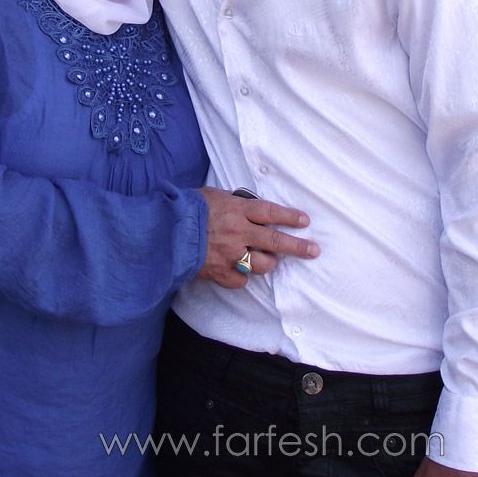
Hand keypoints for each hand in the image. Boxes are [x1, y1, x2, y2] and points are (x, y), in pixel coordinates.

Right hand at [195, 187, 319, 288]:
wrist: (163, 232)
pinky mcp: (219, 272)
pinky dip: (243, 277)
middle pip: (275, 241)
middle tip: (313, 251)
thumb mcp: (211, 195)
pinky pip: (240, 280)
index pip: (270, 212)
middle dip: (297, 247)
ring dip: (269, 263)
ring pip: (262, 265)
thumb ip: (231, 202)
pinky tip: (242, 273)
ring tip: (271, 261)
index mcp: (237, 210)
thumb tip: (243, 205)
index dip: (289, 217)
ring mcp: (230, 255)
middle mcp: (238, 233)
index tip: (305, 221)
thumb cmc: (185, 208)